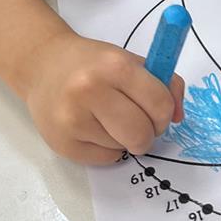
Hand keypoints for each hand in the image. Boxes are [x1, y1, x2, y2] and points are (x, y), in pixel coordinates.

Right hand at [23, 30, 183, 164]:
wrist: (43, 65)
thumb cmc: (94, 63)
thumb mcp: (131, 61)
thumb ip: (164, 82)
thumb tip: (177, 116)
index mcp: (114, 66)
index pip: (160, 104)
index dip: (165, 113)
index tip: (158, 110)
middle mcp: (90, 91)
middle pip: (142, 134)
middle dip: (148, 133)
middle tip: (138, 120)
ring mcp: (72, 120)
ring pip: (124, 148)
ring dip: (124, 138)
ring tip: (108, 117)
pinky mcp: (62, 144)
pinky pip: (105, 159)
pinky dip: (107, 148)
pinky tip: (93, 127)